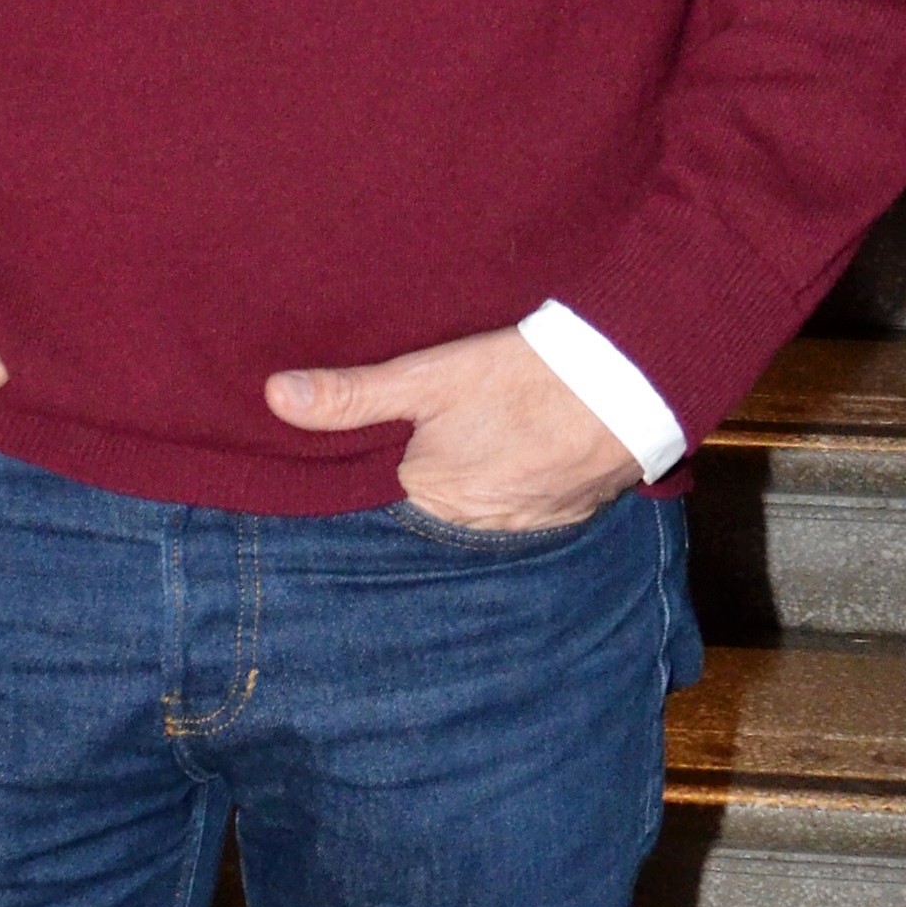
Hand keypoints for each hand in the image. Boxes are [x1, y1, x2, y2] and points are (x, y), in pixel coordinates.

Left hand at [266, 325, 637, 531]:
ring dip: (470, 488)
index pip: (379, 504)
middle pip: (428, 511)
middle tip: (427, 443)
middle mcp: (473, 529)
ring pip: (475, 513)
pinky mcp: (564, 516)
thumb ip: (353, 395)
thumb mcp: (429, 377)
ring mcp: (524, 527)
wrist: (629, 385)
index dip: (371, 478)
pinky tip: (514, 457)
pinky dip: (513, 490)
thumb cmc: (523, 378)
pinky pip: (522, 512)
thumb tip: (276, 397)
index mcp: (430, 499)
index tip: (367, 455)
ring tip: (472, 448)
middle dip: (420, 484)